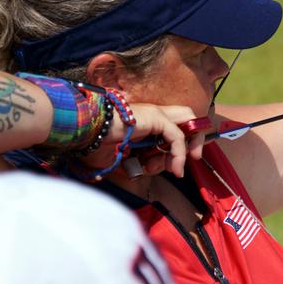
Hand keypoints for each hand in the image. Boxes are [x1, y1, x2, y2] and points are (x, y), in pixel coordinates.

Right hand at [83, 104, 205, 177]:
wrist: (86, 132)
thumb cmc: (98, 146)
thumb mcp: (126, 159)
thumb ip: (142, 162)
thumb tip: (152, 169)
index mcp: (145, 122)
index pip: (174, 124)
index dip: (184, 140)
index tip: (182, 160)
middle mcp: (153, 114)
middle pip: (187, 117)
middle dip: (195, 138)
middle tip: (194, 157)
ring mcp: (155, 114)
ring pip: (187, 124)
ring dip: (186, 149)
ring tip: (175, 169)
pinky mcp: (155, 117)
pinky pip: (176, 137)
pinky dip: (179, 154)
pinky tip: (174, 168)